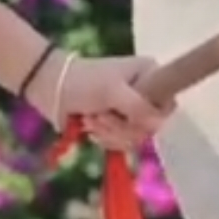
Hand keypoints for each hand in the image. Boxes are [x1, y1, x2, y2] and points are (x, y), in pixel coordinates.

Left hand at [52, 53, 172, 155]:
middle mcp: (144, 94)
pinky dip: (104, 138)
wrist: (50, 87)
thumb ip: (139, 108)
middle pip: (150, 127)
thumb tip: (159, 124)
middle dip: (122, 126)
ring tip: (91, 118)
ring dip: (109, 132)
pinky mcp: (116, 125)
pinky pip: (121, 143)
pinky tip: (89, 126)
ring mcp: (129, 111)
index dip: (152, 116)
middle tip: (102, 114)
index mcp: (150, 75)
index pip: (168, 104)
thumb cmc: (83, 81)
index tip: (131, 114)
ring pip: (134, 138)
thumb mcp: (112, 91)